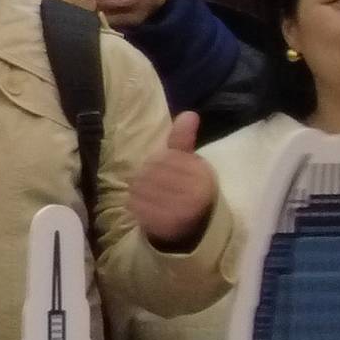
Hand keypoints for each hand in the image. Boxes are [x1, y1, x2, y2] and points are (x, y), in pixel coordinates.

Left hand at [129, 109, 212, 249]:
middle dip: (146, 175)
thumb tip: (189, 114)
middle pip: (151, 172)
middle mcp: (196, 192)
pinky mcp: (165, 224)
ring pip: (142, 187)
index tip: (163, 169)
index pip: (165, 157)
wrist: (192, 226)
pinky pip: (138, 206)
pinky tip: (141, 204)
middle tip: (151, 182)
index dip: (158, 161)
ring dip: (138, 189)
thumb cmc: (187, 187)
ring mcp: (181, 210)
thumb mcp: (189, 162)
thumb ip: (184, 139)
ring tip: (146, 193)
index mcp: (204, 175)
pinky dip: (134, 203)